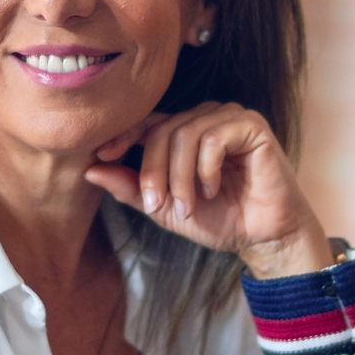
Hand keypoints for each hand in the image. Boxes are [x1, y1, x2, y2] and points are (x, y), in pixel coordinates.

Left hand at [85, 103, 333, 279]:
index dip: (123, 136)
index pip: (147, 122)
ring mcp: (230, 118)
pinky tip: (212, 189)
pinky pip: (214, 137)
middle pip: (162, 129)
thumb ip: (131, 189)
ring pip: (185, 133)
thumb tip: (90, 171)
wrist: (263, 237)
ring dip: (179, 176)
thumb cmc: (220, 221)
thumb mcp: (165, 208)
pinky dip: (206, 168)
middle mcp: (206, 118)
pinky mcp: (252, 125)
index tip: (101, 156)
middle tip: (155, 205)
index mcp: (185, 132)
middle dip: (152, 171)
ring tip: (187, 207)